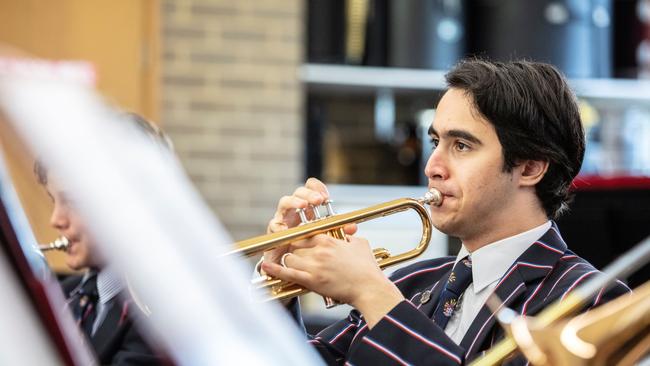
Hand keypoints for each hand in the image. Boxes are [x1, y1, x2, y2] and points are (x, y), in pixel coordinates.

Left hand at [261, 234, 403, 327]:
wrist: (369, 288)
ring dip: (288, 261)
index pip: (305, 234)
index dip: (300, 239)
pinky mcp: (311, 280)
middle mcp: (318, 250)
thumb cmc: (367, 269)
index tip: (298, 242)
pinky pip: (287, 273)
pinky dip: (274, 269)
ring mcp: (314, 265)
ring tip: (289, 264)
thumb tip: (349, 234)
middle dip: (293, 250)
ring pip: (289, 257)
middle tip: (292, 254)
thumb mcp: (360, 245)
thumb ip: (351, 237)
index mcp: (329, 239)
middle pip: (295, 245)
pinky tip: (265, 267)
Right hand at [263, 178, 355, 265]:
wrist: (289, 263)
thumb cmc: (307, 246)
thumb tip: (353, 228)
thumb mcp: (324, 237)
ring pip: (284, 202)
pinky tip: (286, 228)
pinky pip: (274, 224)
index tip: (326, 196)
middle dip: (309, 194)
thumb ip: (338, 231)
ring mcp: (283, 217)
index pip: (311, 188)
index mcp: (307, 207)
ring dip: (294, 202)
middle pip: (299, 192)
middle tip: (319, 200)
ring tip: (303, 205)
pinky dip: (279, 225)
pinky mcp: (274, 230)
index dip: (317, 188)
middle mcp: (294, 209)